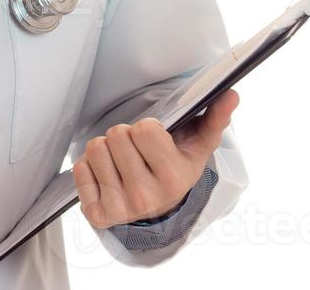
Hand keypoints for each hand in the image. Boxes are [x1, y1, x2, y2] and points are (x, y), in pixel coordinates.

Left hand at [72, 88, 238, 228]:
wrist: (161, 208)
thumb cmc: (177, 166)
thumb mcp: (199, 144)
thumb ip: (215, 117)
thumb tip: (230, 94)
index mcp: (173, 177)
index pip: (144, 129)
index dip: (147, 128)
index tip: (154, 140)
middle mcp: (147, 197)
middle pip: (116, 134)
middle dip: (125, 135)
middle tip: (137, 150)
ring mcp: (120, 208)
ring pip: (95, 148)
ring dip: (106, 149)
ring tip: (123, 161)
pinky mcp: (98, 214)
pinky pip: (80, 168)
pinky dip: (90, 167)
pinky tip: (108, 175)